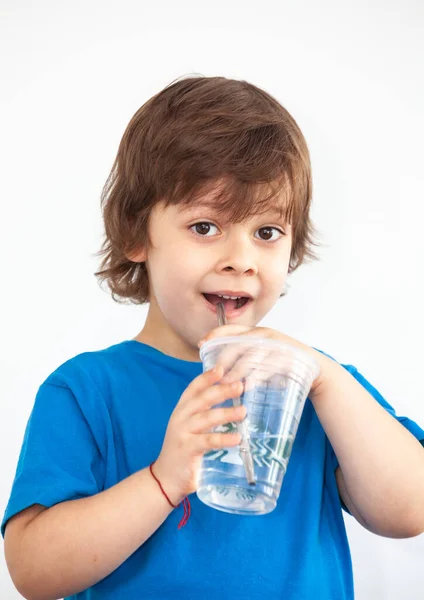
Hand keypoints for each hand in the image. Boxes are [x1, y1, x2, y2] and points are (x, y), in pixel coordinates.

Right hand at [153, 365, 246, 504]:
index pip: (194, 388)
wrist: (165, 478)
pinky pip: (208, 441)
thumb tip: (235, 402)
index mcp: (182, 409)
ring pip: (207, 417)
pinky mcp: (187, 448)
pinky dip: (223, 438)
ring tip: (244, 411)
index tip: (222, 368)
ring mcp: (183, 432)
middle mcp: (181, 417)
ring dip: (226, 413)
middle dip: (222, 390)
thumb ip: (206, 415)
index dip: (207, 377)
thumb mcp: (191, 427)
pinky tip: (237, 438)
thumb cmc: (184, 449)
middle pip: (203, 398)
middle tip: (240, 386)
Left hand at [198, 324, 327, 394]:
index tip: (200, 345)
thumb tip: (217, 369)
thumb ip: (244, 359)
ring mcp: (277, 345)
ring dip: (238, 370)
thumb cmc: (284, 365)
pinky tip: (248, 386)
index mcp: (257, 333)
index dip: (214, 335)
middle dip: (224, 357)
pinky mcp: (288, 358)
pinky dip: (257, 376)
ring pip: (252, 356)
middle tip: (214, 372)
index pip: (231, 329)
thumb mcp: (262, 357)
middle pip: (238, 342)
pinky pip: (269, 366)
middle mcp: (265, 335)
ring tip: (227, 383)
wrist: (316, 370)